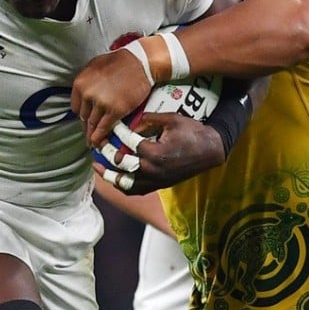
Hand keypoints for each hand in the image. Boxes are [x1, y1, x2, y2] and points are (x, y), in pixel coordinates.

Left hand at [72, 49, 151, 145]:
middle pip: (83, 117)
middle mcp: (87, 94)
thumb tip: (84, 94)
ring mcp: (101, 103)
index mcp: (80, 83)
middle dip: (86, 126)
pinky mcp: (115, 110)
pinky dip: (100, 137)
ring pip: (92, 124)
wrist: (140, 62)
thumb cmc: (119, 62)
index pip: (75, 106)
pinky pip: (104, 127)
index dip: (81, 114)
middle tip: (88, 134)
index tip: (85, 119)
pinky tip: (98, 143)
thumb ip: (87, 82)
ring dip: (91, 135)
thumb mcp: (94, 67)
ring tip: (92, 142)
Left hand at [94, 112, 225, 194]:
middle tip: (97, 143)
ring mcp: (155, 180)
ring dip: (109, 175)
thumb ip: (148, 120)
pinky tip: (114, 178)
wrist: (211, 151)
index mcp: (154, 153)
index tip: (110, 125)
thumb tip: (129, 123)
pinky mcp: (159, 185)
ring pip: (124, 182)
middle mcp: (152, 170)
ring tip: (98, 166)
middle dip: (106, 151)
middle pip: (120, 163)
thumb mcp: (171, 119)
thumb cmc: (192, 132)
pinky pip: (136, 190)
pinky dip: (123, 186)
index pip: (127, 142)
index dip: (117, 132)